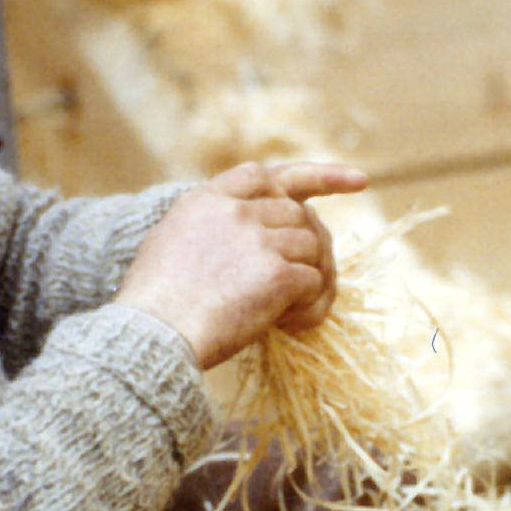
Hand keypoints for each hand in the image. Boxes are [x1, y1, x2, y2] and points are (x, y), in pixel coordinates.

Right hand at [116, 161, 369, 369]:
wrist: (153, 334)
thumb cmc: (154, 307)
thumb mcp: (170, 246)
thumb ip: (209, 231)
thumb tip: (242, 246)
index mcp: (206, 201)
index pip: (265, 176)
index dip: (317, 176)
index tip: (357, 181)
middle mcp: (235, 211)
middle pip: (298, 215)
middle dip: (308, 248)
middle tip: (305, 285)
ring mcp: (258, 239)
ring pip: (312, 247)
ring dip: (312, 280)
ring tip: (291, 313)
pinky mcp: (277, 274)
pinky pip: (315, 282)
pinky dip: (311, 307)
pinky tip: (290, 326)